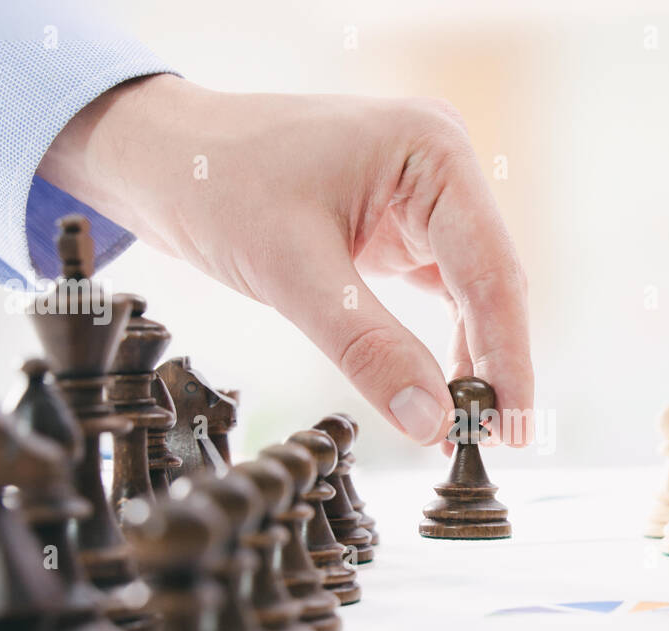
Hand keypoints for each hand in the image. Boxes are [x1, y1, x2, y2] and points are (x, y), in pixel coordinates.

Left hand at [40, 74, 532, 449]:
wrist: (161, 155)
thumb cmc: (215, 183)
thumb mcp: (293, 272)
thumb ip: (368, 346)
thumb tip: (431, 422)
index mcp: (433, 150)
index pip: (490, 270)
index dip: (506, 357)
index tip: (507, 428)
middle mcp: (442, 166)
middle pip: (493, 282)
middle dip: (493, 364)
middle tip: (491, 442)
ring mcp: (426, 194)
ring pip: (473, 293)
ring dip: (471, 360)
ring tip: (465, 429)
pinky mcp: (404, 223)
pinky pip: (443, 291)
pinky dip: (443, 343)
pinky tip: (441, 390)